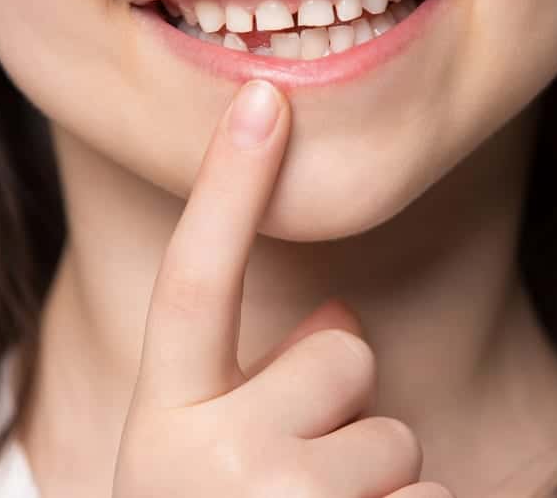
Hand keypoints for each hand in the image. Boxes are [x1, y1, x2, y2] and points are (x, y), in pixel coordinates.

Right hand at [112, 80, 452, 497]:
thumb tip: (342, 312)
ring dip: (376, 475)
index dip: (227, 187)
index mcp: (161, 420)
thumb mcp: (204, 453)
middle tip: (301, 471)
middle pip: (343, 352)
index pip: (192, 282)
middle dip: (344, 394)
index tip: (260, 97)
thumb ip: (261, 377)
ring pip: (395, 435)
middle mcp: (210, 460)